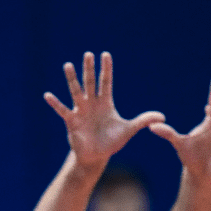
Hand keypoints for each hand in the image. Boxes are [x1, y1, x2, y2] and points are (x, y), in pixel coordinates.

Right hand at [43, 52, 164, 169]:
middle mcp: (92, 103)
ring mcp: (81, 111)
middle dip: (89, 68)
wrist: (96, 156)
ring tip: (67, 65)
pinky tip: (47, 95)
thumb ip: (143, 120)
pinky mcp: (72, 121)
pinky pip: (63, 110)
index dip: (106, 69)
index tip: (106, 55)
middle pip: (90, 82)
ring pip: (76, 91)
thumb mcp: (128, 130)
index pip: (106, 82)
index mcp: (105, 103)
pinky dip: (55, 103)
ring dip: (72, 79)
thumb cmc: (111, 142)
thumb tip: (163, 116)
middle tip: (88, 54)